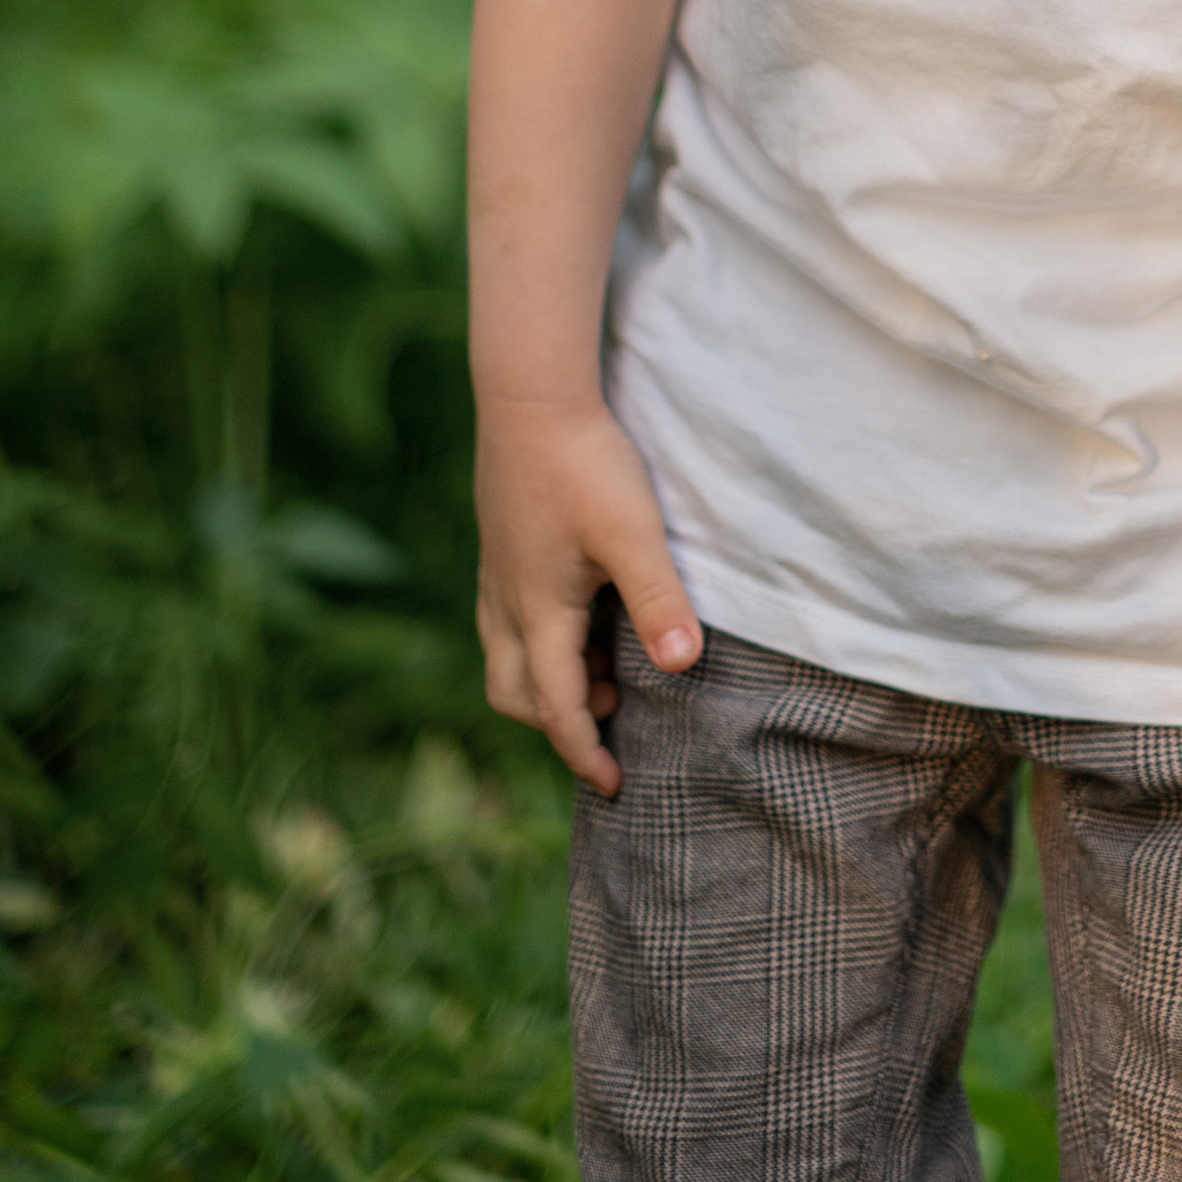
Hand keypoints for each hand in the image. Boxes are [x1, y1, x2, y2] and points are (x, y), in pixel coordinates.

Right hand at [474, 394, 702, 793]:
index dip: (585, 751)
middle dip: (557, 721)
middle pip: (515, 693)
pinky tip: (580, 613)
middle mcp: (505, 601)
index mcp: (537, 612)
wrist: (529, 396)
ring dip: (547, 680)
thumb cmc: (585, 464)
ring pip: (504, 656)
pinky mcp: (500, 546)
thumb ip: (659, 601)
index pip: (556, 706)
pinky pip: (506, 621)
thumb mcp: (633, 534)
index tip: (613, 785)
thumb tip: (685, 667)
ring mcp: (496, 573)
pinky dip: (538, 643)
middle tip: (614, 720)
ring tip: (606, 671)